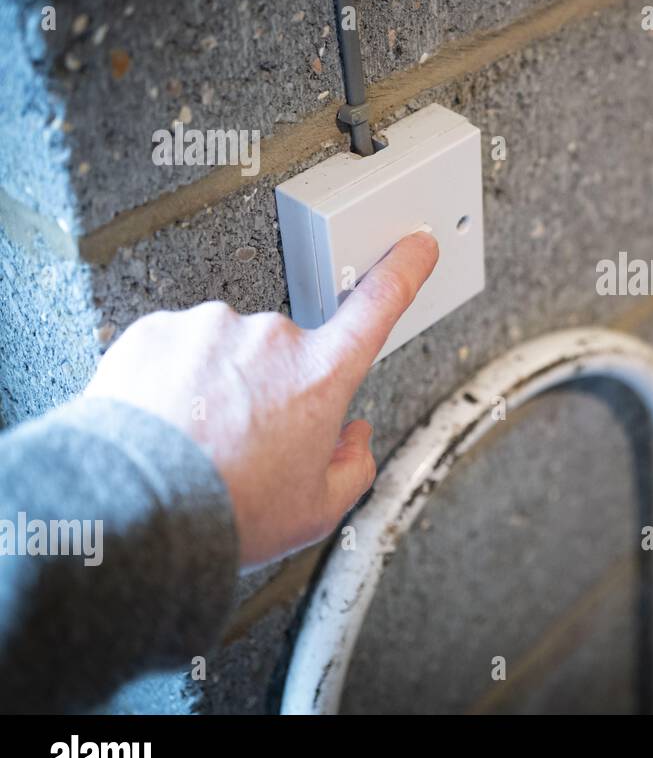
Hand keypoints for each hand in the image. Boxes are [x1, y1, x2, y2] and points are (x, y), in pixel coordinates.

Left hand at [83, 231, 439, 566]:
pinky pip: (178, 349)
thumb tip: (354, 440)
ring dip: (218, 383)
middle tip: (244, 441)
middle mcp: (272, 339)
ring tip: (196, 438)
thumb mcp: (315, 510)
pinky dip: (173, 380)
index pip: (379, 304)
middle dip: (272, 388)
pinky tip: (166, 422)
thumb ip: (352, 468)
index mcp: (320, 376)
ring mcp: (213, 328)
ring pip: (228, 351)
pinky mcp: (159, 330)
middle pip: (288, 354)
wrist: (132, 507)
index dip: (403, 270)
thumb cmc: (224, 511)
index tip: (415, 247)